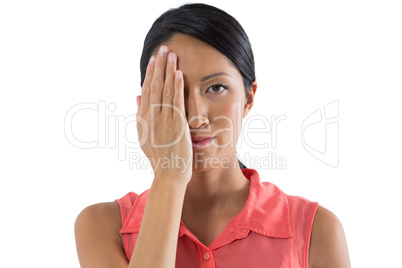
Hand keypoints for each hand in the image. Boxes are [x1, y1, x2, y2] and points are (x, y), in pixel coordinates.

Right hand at [136, 46, 191, 182]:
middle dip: (158, 66)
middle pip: (153, 86)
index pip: (145, 91)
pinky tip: (178, 73)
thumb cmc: (159, 159)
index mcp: (142, 120)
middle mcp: (150, 118)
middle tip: (162, 49)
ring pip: (163, 90)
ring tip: (170, 54)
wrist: (168, 175)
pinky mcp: (176, 125)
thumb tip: (137, 96)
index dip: (149, 74)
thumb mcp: (144, 137)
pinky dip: (176, 86)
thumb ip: (140, 115)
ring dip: (167, 71)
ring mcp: (162, 120)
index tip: (153, 61)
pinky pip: (175, 101)